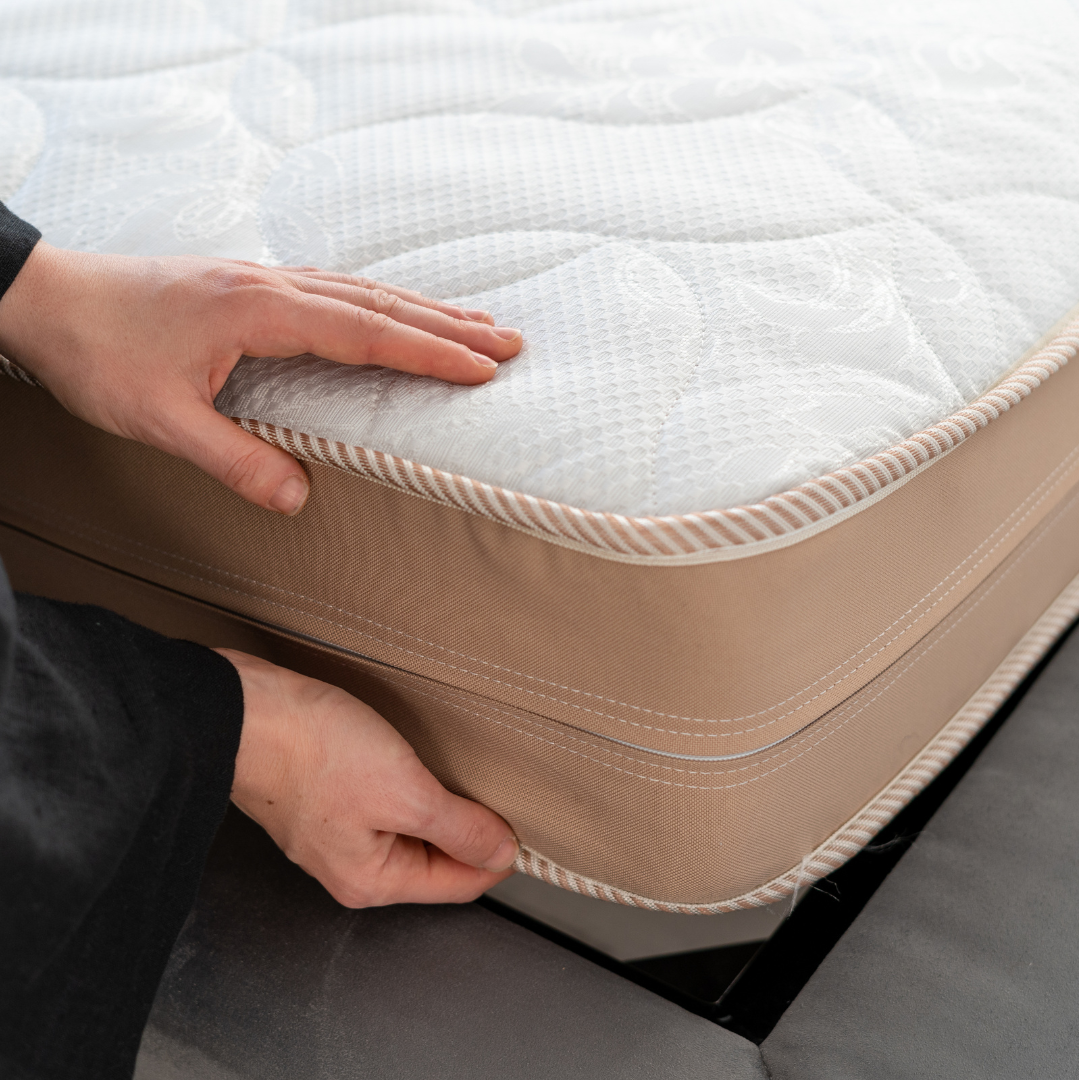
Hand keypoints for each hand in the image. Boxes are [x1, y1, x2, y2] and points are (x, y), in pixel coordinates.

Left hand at [0, 243, 521, 515]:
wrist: (43, 298)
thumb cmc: (96, 353)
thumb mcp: (157, 420)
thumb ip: (232, 459)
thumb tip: (299, 498)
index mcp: (257, 312)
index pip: (364, 333)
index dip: (429, 351)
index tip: (482, 369)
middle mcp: (270, 286)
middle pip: (379, 303)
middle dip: (450, 325)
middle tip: (511, 342)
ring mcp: (262, 279)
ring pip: (363, 290)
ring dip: (425, 307)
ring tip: (478, 322)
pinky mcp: (251, 286)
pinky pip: (337, 288)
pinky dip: (384, 301)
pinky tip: (398, 310)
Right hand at [221, 649, 518, 905]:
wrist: (247, 709)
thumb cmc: (315, 751)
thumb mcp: (406, 792)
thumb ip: (458, 827)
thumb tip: (500, 853)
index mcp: (372, 880)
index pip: (457, 883)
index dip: (496, 854)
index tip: (522, 823)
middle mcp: (349, 867)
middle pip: (432, 859)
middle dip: (466, 830)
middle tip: (493, 791)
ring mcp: (332, 835)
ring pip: (406, 830)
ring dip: (436, 807)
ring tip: (455, 774)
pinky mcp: (322, 799)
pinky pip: (381, 806)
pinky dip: (405, 788)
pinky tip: (412, 760)